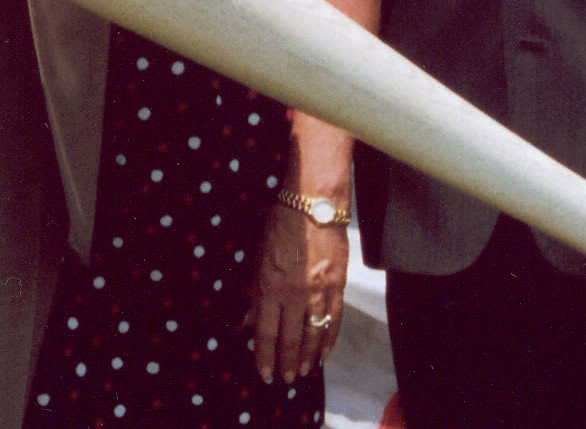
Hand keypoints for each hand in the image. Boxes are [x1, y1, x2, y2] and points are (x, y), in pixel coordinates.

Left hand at [247, 204, 348, 384]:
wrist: (314, 205)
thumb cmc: (280, 227)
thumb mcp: (258, 258)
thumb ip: (254, 295)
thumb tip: (247, 325)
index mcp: (270, 287)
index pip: (266, 332)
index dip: (264, 356)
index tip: (264, 374)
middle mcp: (295, 294)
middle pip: (291, 339)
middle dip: (286, 363)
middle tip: (285, 380)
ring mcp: (319, 291)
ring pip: (314, 334)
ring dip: (308, 357)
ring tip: (303, 372)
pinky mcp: (338, 285)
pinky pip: (334, 319)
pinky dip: (330, 339)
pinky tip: (325, 352)